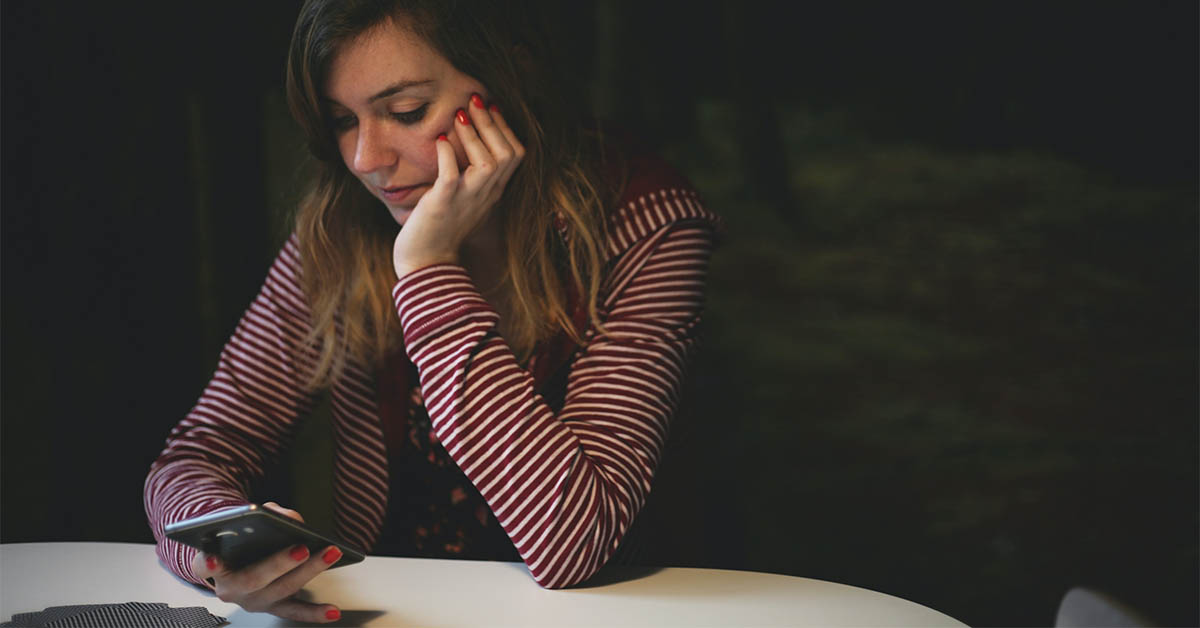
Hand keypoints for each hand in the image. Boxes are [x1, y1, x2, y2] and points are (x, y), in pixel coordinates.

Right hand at [191, 502, 343, 622]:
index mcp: (212, 566)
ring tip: (330, 555)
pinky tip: (333, 611)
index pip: (204, 564)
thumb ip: (265, 513)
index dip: (209, 562)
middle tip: (301, 548)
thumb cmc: (239, 536)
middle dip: (279, 563)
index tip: (213, 557)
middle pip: (254, 578)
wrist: (237, 560)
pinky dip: (315, 612)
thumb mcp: (245, 519)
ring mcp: (252, 601)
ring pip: (280, 591)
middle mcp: (230, 588)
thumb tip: (291, 519)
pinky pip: (295, 612)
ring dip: (308, 572)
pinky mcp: (273, 607)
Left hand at [392, 94, 524, 278]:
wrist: (427, 264)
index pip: (515, 154)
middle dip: (492, 122)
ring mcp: (467, 200)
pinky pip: (452, 175)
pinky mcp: (444, 204)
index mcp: (493, 192)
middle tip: (475, 99)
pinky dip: (448, 155)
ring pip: (488, 162)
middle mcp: (486, 195)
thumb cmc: (440, 229)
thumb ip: (470, 176)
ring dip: (474, 134)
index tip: (491, 107)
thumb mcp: (464, 199)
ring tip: (458, 114)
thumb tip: (462, 142)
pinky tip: (440, 141)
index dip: (505, 128)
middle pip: (507, 153)